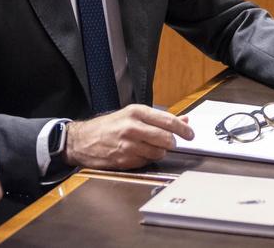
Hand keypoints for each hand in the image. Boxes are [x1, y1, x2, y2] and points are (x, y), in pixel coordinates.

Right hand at [64, 104, 193, 169]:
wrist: (82, 140)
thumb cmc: (108, 126)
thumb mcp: (132, 115)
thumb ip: (159, 118)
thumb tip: (184, 120)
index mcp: (136, 112)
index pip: (168, 121)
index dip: (183, 129)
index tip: (190, 134)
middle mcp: (132, 127)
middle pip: (166, 138)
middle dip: (172, 143)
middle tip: (171, 143)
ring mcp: (128, 145)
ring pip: (158, 152)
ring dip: (159, 152)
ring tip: (151, 147)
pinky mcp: (125, 160)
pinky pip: (146, 162)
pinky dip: (147, 159)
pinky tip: (139, 153)